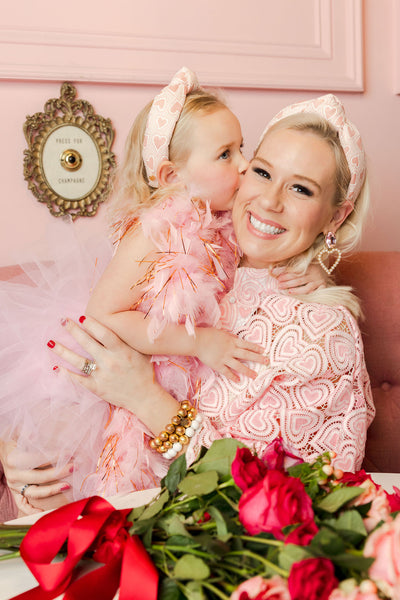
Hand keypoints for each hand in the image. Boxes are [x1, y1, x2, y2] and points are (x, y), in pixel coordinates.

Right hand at [0, 440, 71, 515]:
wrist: (3, 450)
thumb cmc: (16, 439)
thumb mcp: (20, 433)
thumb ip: (29, 434)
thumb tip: (36, 433)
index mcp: (14, 459)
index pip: (38, 459)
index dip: (55, 456)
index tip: (70, 453)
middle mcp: (14, 474)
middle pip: (39, 477)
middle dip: (59, 472)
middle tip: (74, 467)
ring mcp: (14, 485)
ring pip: (34, 492)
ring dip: (52, 490)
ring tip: (67, 485)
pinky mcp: (14, 491)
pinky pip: (22, 504)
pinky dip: (31, 510)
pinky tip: (42, 511)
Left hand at [49, 316, 178, 434]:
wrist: (144, 397)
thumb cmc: (143, 372)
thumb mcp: (141, 352)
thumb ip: (128, 340)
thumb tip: (121, 322)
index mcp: (122, 351)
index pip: (104, 334)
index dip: (92, 324)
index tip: (82, 316)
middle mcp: (110, 362)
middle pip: (87, 343)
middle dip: (73, 330)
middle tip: (62, 320)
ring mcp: (102, 375)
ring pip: (78, 361)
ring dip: (62, 351)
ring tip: (51, 342)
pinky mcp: (97, 387)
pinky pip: (78, 379)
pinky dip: (66, 374)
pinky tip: (56, 367)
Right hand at [194, 327, 265, 380]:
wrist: (197, 341)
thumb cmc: (208, 334)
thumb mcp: (221, 332)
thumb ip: (230, 336)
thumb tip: (236, 337)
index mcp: (232, 341)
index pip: (247, 344)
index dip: (255, 347)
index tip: (263, 350)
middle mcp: (231, 350)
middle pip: (247, 355)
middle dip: (257, 358)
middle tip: (266, 361)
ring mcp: (225, 358)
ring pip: (239, 366)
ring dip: (248, 371)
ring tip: (255, 375)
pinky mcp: (218, 365)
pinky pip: (227, 372)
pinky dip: (233, 377)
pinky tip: (238, 380)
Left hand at [272, 263, 326, 294]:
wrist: (326, 265)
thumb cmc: (311, 264)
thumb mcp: (303, 261)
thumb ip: (292, 264)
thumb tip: (274, 268)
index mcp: (309, 266)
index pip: (296, 272)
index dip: (286, 275)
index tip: (278, 278)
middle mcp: (314, 274)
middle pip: (299, 280)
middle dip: (288, 283)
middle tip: (279, 286)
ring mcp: (319, 281)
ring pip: (307, 288)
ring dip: (297, 290)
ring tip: (289, 292)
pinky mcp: (323, 287)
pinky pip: (316, 293)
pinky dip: (310, 296)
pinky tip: (303, 299)